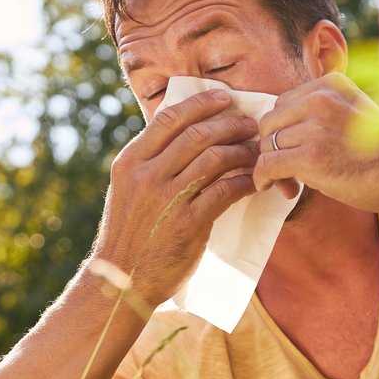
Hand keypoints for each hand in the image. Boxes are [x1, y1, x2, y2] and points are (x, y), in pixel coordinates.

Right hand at [89, 90, 258, 305]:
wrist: (122, 281)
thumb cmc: (131, 233)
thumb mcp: (128, 189)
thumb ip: (151, 161)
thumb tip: (185, 131)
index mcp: (130, 161)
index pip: (169, 118)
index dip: (201, 103)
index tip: (224, 97)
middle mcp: (146, 175)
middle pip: (197, 134)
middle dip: (230, 124)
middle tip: (250, 125)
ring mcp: (167, 199)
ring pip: (214, 158)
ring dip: (242, 150)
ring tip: (256, 151)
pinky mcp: (188, 223)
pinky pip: (225, 191)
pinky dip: (244, 181)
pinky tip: (255, 180)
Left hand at [254, 73, 378, 213]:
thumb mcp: (353, 114)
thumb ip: (322, 114)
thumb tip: (284, 133)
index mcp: (330, 85)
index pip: (282, 104)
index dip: (282, 130)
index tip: (291, 151)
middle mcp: (319, 100)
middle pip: (270, 123)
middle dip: (272, 148)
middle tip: (286, 172)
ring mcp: (314, 127)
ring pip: (267, 145)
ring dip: (271, 168)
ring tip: (288, 184)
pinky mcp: (310, 157)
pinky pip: (267, 165)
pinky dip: (262, 178)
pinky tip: (270, 187)